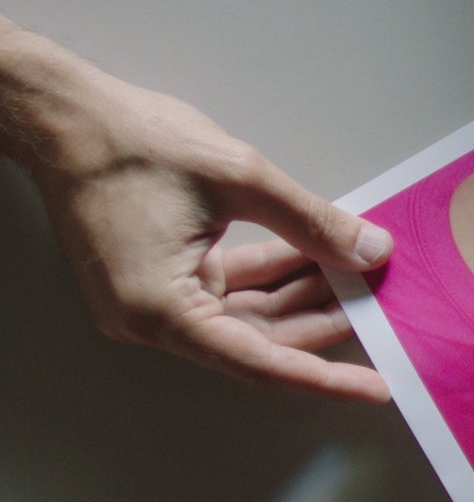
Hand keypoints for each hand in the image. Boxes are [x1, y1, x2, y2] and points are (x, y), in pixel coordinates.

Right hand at [2, 25, 393, 403]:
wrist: (65, 114)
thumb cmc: (128, 140)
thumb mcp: (239, 177)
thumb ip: (312, 222)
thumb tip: (369, 252)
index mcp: (158, 309)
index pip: (259, 360)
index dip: (324, 376)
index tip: (374, 387)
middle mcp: (150, 318)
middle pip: (258, 340)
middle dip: (323, 323)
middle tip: (381, 308)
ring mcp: (154, 301)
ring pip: (249, 315)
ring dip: (303, 295)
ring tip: (361, 275)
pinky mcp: (162, 278)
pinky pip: (230, 290)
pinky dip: (275, 274)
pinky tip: (321, 257)